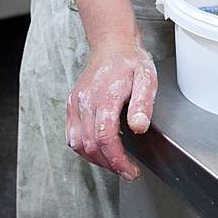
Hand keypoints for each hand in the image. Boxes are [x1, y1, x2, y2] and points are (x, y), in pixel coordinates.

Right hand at [66, 38, 157, 180]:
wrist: (112, 45)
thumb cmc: (130, 61)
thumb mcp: (146, 78)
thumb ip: (142, 104)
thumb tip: (138, 127)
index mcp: (106, 95)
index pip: (106, 137)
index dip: (118, 160)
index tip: (130, 171)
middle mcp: (86, 101)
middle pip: (91, 145)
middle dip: (110, 164)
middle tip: (127, 172)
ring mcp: (76, 103)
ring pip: (78, 143)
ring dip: (96, 160)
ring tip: (114, 163)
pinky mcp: (71, 105)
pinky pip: (72, 135)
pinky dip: (84, 149)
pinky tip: (98, 150)